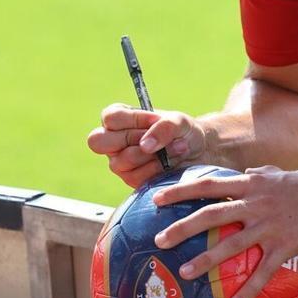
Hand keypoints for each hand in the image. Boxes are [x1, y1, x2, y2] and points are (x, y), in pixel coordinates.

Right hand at [87, 104, 207, 186]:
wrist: (200, 152)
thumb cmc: (184, 131)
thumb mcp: (179, 122)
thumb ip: (163, 127)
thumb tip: (145, 145)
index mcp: (119, 120)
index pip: (110, 117)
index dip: (132, 119)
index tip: (156, 120)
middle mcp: (114, 142)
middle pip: (98, 142)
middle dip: (131, 140)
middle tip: (155, 139)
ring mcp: (120, 163)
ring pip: (120, 162)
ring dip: (152, 155)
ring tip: (176, 148)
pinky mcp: (131, 181)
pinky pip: (136, 178)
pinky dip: (157, 170)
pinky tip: (170, 164)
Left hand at [152, 165, 297, 297]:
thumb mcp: (281, 173)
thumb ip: (261, 175)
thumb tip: (247, 176)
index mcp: (252, 185)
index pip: (209, 185)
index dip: (180, 190)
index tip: (157, 197)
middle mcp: (256, 203)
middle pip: (211, 214)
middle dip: (181, 227)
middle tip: (159, 240)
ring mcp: (270, 225)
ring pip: (231, 244)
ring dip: (206, 260)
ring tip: (185, 272)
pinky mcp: (286, 245)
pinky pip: (264, 271)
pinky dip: (250, 289)